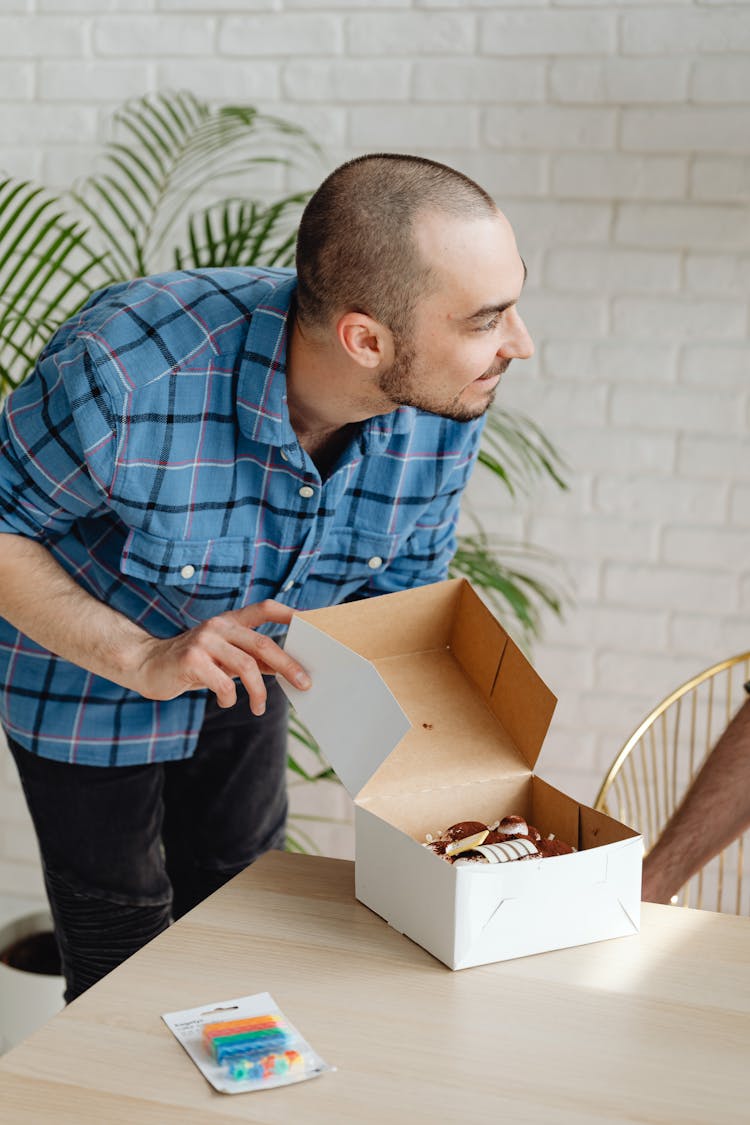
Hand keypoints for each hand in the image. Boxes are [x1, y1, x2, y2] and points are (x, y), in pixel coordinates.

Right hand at [130, 600, 309, 714]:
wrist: (146, 665)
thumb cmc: (192, 663)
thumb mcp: (224, 657)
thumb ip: (252, 658)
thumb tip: (287, 667)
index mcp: (229, 622)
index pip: (264, 608)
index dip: (288, 613)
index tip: (311, 622)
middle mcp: (218, 626)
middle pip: (263, 644)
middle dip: (288, 665)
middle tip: (304, 684)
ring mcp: (204, 641)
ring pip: (247, 666)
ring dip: (259, 691)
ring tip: (258, 708)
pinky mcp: (191, 660)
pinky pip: (223, 683)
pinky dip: (229, 697)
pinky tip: (225, 703)